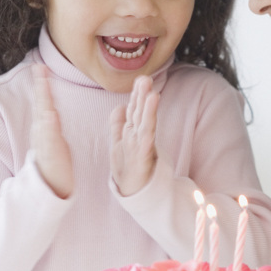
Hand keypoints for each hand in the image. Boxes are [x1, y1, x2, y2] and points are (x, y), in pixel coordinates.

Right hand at [31, 64, 72, 198]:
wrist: (51, 187)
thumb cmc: (55, 163)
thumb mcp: (54, 138)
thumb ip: (51, 124)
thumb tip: (49, 111)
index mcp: (45, 127)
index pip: (44, 102)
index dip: (43, 85)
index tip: (41, 67)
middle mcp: (42, 132)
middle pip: (41, 105)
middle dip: (41, 87)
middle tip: (40, 68)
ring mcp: (45, 142)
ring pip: (44, 118)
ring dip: (44, 101)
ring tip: (44, 84)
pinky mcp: (51, 154)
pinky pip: (50, 138)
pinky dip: (49, 126)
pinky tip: (50, 115)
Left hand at [110, 75, 159, 196]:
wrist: (133, 192)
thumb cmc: (129, 167)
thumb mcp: (119, 142)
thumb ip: (118, 124)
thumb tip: (119, 106)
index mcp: (131, 131)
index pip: (134, 109)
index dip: (136, 94)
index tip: (141, 78)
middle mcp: (138, 136)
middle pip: (140, 112)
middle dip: (142, 96)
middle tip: (145, 78)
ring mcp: (141, 146)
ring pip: (145, 124)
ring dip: (148, 109)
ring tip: (151, 93)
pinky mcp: (143, 157)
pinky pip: (146, 140)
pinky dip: (148, 129)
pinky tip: (150, 123)